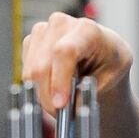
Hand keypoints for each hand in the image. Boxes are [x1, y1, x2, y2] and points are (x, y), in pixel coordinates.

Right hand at [20, 12, 134, 110]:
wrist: (102, 54)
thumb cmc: (110, 62)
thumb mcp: (112, 77)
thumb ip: (89, 91)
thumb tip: (67, 105)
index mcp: (87, 29)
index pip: (65, 52)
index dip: (59, 80)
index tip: (60, 104)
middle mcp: (61, 24)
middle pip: (43, 65)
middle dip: (50, 96)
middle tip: (62, 113)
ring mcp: (43, 31)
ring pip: (31, 71)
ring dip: (44, 93)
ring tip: (63, 99)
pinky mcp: (31, 41)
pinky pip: (26, 73)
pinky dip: (38, 86)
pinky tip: (56, 85)